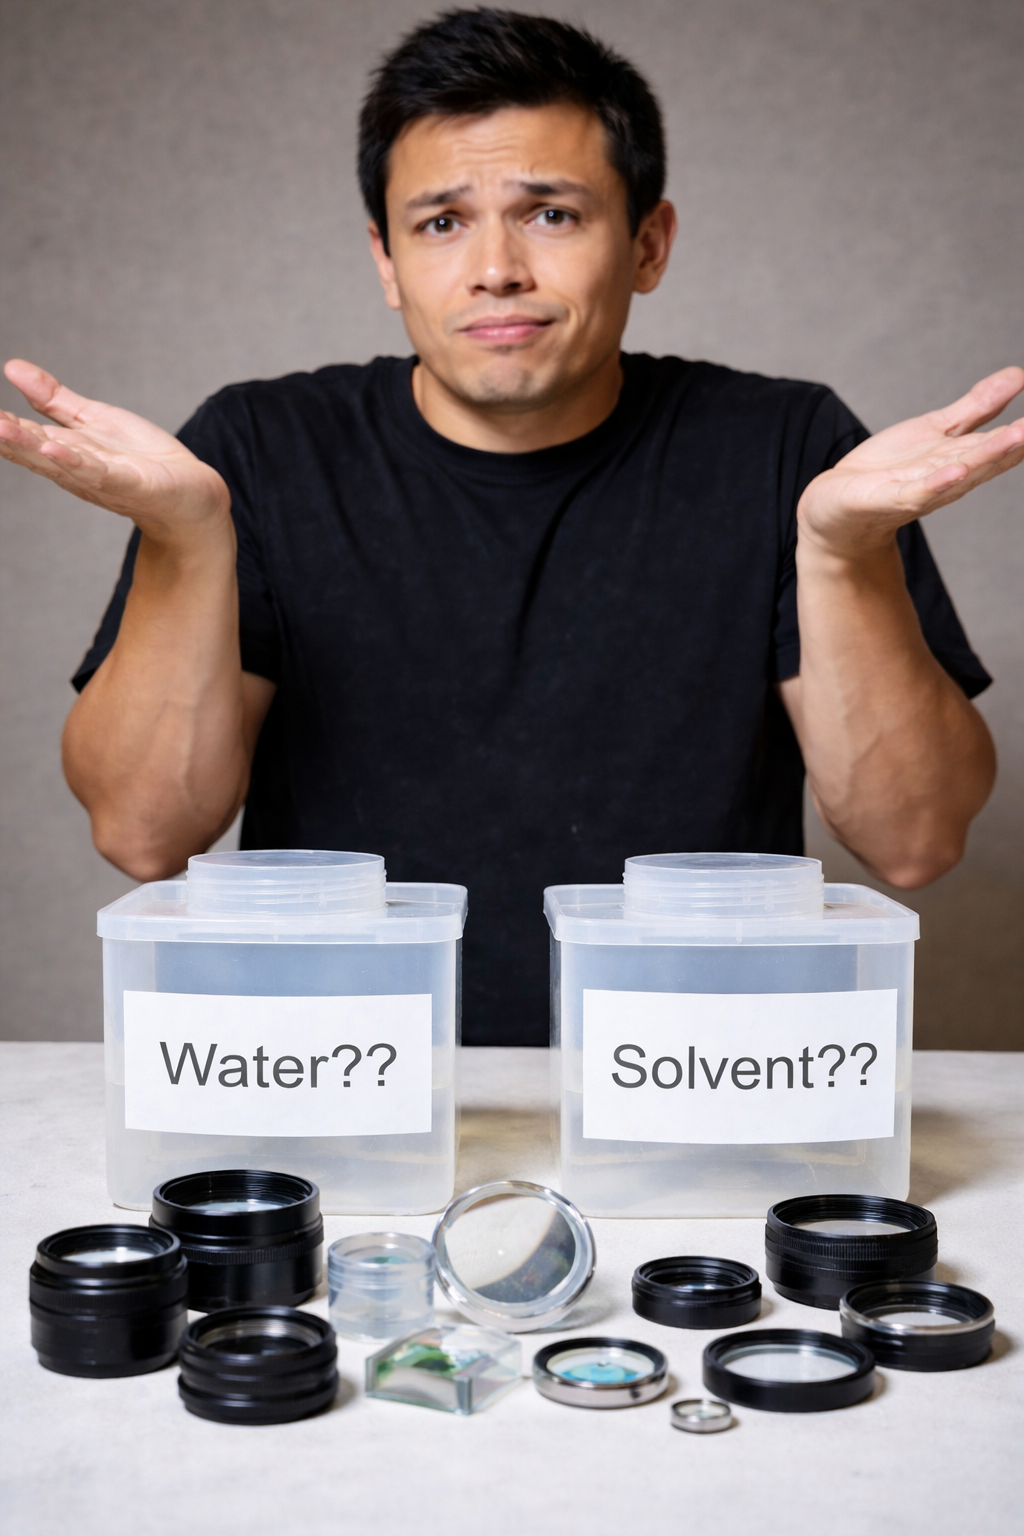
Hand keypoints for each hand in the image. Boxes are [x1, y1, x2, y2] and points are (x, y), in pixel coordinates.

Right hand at [0, 359, 229, 543]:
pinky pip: (98, 472)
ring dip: (28, 447)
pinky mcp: (130, 483)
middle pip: (31, 450)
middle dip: (3, 436)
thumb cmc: (141, 459)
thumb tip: (11, 367)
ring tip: (0, 428)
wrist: (191, 493)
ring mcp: (100, 478)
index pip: (20, 436)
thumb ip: (52, 400)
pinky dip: (76, 462)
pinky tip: (55, 449)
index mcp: (62, 451)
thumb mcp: (92, 421)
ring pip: (58, 461)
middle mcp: (74, 468)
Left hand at [798, 366, 1023, 561]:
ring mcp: (923, 490)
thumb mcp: (938, 430)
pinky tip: (958, 470)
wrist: (837, 508)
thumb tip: (1019, 375)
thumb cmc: (889, 470)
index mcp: (966, 458)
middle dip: (1021, 440)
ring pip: (963, 471)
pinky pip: (918, 492)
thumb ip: (978, 407)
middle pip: (992, 456)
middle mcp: (952, 477)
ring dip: (992, 455)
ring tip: (1022, 435)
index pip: (1008, 442)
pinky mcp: (890, 499)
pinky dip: (938, 483)